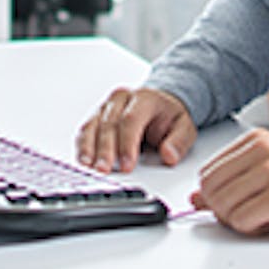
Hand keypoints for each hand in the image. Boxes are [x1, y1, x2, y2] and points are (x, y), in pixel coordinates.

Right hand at [76, 87, 197, 173]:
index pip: (131, 119)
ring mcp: (107, 107)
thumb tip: (169, 155)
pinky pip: (86, 130)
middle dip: (106, 149)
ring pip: (94, 125)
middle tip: (104, 169)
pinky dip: (83, 145)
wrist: (160, 103)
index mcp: (144, 98)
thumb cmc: (170, 116)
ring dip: (90, 148)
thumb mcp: (185, 126)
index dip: (127, 144)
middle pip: (109, 123)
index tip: (127, 165)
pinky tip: (84, 159)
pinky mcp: (97, 116)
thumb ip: (179, 142)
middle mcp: (122, 99)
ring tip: (90, 166)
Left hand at [190, 128, 268, 236]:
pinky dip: (253, 230)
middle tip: (252, 214)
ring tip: (266, 216)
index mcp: (256, 140)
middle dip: (225, 211)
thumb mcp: (268, 177)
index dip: (217, 197)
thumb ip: (231, 183)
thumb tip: (195, 198)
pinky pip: (242, 220)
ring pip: (223, 206)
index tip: (239, 203)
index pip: (207, 173)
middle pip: (210, 190)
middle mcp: (263, 149)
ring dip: (240, 221)